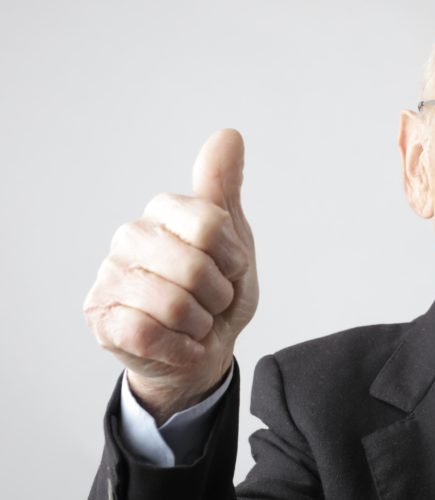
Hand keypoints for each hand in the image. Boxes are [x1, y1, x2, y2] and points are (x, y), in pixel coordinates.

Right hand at [84, 129, 257, 422]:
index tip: (230, 267)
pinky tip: (177, 342)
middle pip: (194, 267)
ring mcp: (110, 277)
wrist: (204, 351)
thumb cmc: (217, 292)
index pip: (210, 224)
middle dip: (218, 296)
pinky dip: (179, 346)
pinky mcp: (100, 318)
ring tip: (194, 321)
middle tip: (212, 301)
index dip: (232, 257)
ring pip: (173, 305)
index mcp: (164, 211)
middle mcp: (129, 236)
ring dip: (200, 324)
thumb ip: (225, 189)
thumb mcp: (234, 240)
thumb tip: (229, 134)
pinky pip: (150, 333)